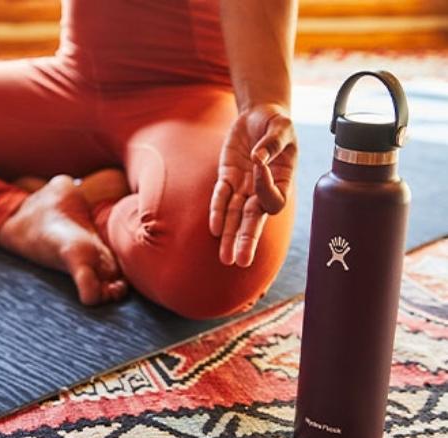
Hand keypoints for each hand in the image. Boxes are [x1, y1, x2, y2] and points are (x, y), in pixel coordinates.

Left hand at [209, 103, 296, 266]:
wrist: (259, 116)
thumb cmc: (275, 122)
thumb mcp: (281, 126)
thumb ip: (274, 142)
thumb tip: (259, 157)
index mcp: (283, 181)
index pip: (273, 198)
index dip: (265, 186)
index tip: (260, 162)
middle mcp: (262, 189)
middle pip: (254, 219)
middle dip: (247, 239)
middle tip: (241, 261)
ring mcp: (243, 186)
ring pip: (235, 215)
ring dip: (230, 236)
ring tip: (226, 258)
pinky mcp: (227, 178)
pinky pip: (220, 197)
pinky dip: (217, 211)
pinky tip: (214, 229)